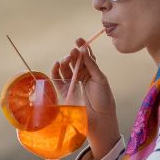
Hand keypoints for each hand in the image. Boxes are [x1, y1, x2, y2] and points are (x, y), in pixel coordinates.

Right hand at [54, 38, 120, 159]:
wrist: (99, 119)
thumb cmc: (104, 99)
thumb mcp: (100, 79)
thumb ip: (91, 65)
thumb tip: (83, 51)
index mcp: (92, 72)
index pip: (86, 57)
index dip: (82, 48)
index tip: (79, 40)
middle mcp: (82, 76)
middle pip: (75, 62)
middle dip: (73, 55)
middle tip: (73, 51)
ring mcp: (72, 84)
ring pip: (66, 69)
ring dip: (65, 62)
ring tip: (67, 59)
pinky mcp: (65, 92)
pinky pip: (57, 79)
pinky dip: (56, 71)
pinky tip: (57, 64)